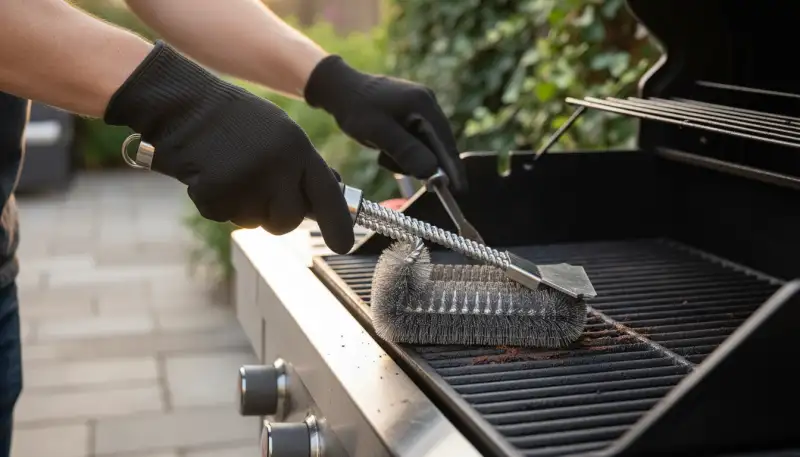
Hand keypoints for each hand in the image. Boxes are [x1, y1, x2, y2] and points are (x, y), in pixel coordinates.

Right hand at [104, 41, 354, 253]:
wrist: (184, 103)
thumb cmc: (234, 121)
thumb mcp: (280, 132)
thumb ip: (302, 164)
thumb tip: (330, 194)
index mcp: (297, 148)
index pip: (327, 193)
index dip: (338, 223)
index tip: (344, 245)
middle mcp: (278, 165)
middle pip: (289, 219)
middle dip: (275, 217)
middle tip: (257, 193)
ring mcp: (247, 179)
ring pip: (254, 221)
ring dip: (241, 208)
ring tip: (229, 171)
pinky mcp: (216, 192)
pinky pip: (222, 216)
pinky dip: (214, 203)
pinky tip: (209, 174)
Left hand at [304, 56, 467, 193]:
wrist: (339, 88)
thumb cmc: (356, 109)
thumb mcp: (378, 132)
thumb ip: (405, 151)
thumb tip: (431, 172)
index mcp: (423, 104)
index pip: (445, 143)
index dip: (453, 169)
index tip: (459, 191)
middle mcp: (427, 102)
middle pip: (438, 144)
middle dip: (422, 163)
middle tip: (396, 166)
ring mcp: (420, 106)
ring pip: (426, 144)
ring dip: (407, 157)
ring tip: (383, 153)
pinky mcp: (411, 112)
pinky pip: (416, 139)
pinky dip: (404, 150)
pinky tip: (385, 148)